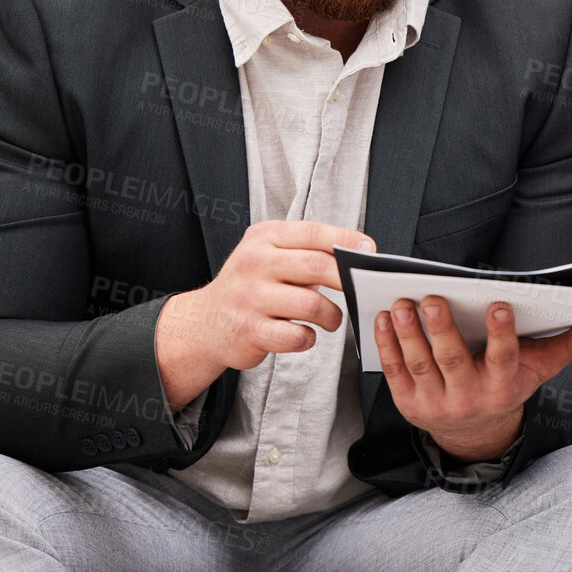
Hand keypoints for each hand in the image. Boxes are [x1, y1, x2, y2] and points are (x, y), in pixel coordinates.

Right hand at [155, 220, 375, 408]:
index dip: (346, 240)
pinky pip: (298, 336)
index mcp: (263, 238)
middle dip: (347, 279)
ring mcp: (251, 298)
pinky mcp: (250, 331)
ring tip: (331, 319)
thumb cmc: (248, 286)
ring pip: (312, 305)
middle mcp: (255, 263)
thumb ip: (305, 251)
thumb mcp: (267, 254)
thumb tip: (356, 255)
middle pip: (317, 266)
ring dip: (332, 316)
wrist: (204, 322)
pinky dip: (309, 338)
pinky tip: (305, 334)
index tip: (368, 251)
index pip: (313, 233)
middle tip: (358, 290)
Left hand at [374, 296, 571, 462]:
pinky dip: (387, 346)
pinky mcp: (409, 403)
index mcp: (503, 386)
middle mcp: (469, 398)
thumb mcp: (538, 369)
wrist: (474, 432)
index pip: (503, 359)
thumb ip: (568, 346)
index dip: (501, 334)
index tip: (499, 305)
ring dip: (409, 334)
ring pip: (421, 365)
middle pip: (454, 361)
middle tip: (433, 299)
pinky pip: (396, 373)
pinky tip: (384, 320)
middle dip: (442, 330)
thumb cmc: (506, 386)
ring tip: (404, 304)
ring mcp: (436, 403)